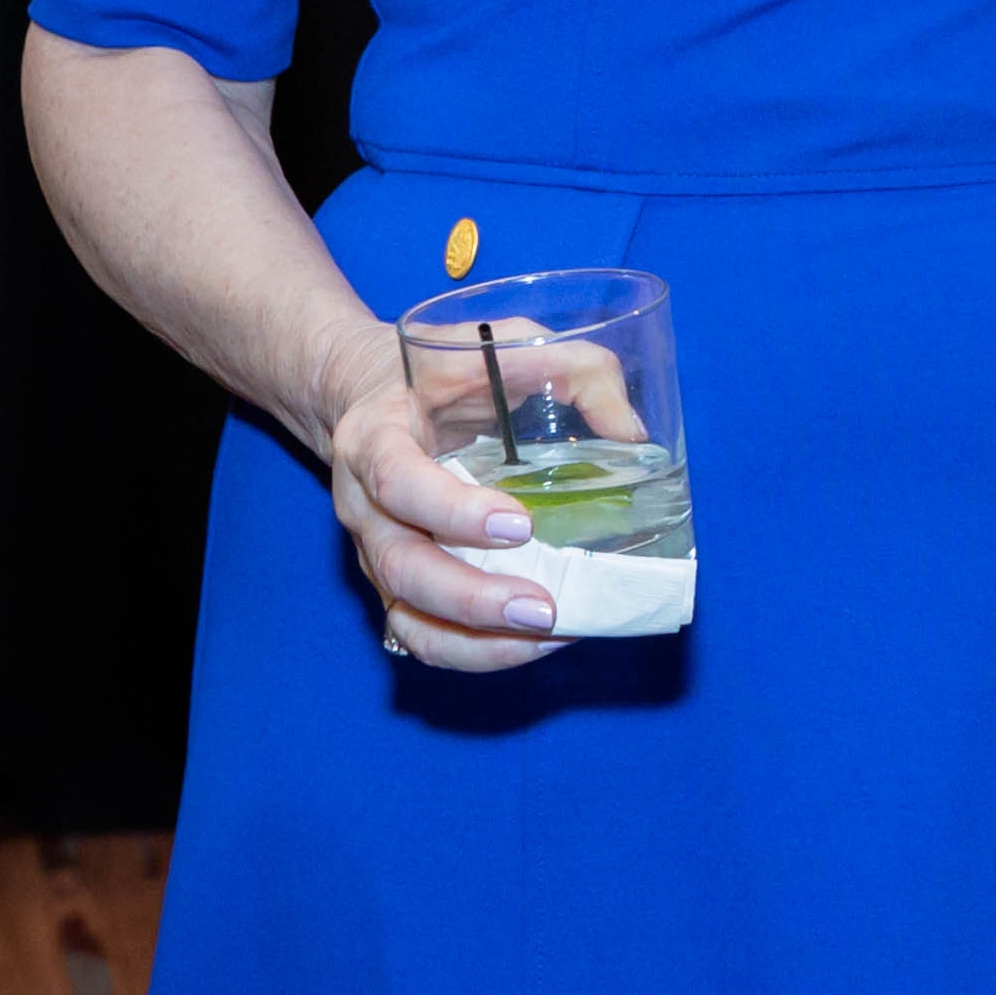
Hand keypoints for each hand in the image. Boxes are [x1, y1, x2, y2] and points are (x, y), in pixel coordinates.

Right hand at [328, 364, 559, 673]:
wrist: (366, 389)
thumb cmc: (443, 367)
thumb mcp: (501, 342)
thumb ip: (572, 369)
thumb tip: (632, 433)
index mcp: (375, 438)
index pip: (398, 482)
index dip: (453, 511)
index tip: (520, 525)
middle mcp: (363, 504)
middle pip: (400, 568)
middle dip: (471, 599)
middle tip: (543, 608)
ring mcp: (375, 552)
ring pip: (407, 617)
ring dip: (476, 642)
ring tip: (546, 636)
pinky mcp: (395, 583)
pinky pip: (421, 634)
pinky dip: (475, 651)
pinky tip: (533, 643)